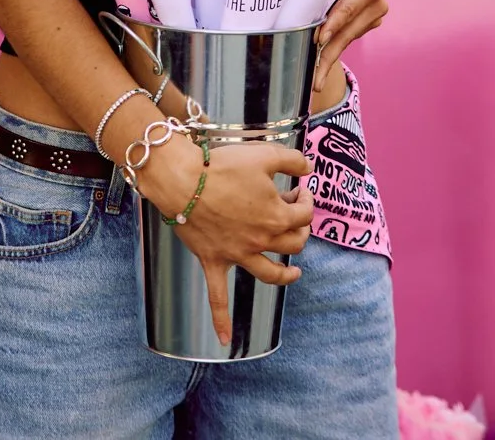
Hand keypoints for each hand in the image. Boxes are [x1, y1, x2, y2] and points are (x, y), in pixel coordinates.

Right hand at [138, 134, 312, 345]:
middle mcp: (261, 240)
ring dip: (285, 275)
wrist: (184, 181)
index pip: (303, 214)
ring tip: (294, 274)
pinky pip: (218, 297)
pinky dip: (221, 320)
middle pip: (292, 242)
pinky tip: (225, 339)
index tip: (300, 188)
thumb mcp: (265, 154)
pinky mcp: (214, 261)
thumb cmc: (222, 166)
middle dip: (299, 227)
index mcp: (276, 216)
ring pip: (270, 273)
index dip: (306, 199)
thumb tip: (309, 168)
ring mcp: (238, 255)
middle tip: (292, 210)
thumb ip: (293, 160)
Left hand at [314, 0, 387, 91]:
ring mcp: (375, 17)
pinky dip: (332, 50)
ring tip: (315, 80)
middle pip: (346, 32)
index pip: (347, 8)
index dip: (333, 24)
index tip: (319, 40)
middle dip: (327, 56)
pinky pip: (347, 39)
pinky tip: (321, 67)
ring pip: (346, 40)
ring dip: (328, 57)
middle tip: (315, 80)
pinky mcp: (369, 25)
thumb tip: (295, 5)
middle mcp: (377, 4)